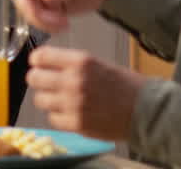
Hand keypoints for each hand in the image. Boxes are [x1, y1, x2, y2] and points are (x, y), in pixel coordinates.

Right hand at [12, 0, 123, 32]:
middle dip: (36, 15)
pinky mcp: (53, 6)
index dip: (24, 0)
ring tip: (62, 25)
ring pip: (32, 12)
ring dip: (43, 22)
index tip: (34, 13)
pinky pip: (44, 19)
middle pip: (24, 1)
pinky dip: (50, 25)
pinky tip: (63, 25)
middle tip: (52, 24)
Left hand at [28, 46, 144, 139]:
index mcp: (80, 62)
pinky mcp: (76, 124)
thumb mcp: (98, 64)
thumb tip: (44, 63)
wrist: (147, 111)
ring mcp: (73, 104)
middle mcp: (74, 81)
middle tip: (47, 83)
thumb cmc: (125, 86)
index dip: (37, 61)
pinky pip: (52, 118)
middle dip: (39, 80)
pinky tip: (71, 113)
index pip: (39, 56)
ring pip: (40, 99)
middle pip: (33, 78)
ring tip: (62, 99)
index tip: (39, 64)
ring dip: (48, 99)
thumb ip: (71, 64)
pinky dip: (59, 116)